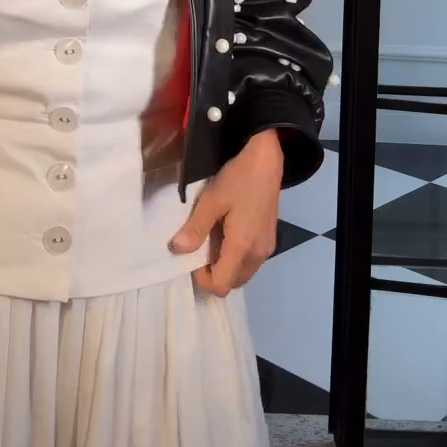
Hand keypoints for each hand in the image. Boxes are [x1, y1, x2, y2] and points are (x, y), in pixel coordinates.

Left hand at [170, 129, 283, 295]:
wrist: (267, 160)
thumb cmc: (238, 179)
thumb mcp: (211, 200)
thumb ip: (195, 228)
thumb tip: (176, 250)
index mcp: (242, 248)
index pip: (221, 286)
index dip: (202, 279)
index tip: (191, 259)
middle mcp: (257, 255)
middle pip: (233, 283)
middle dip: (214, 274)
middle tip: (200, 249)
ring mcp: (266, 248)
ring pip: (243, 273)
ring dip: (226, 265)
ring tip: (212, 239)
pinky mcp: (270, 239)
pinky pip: (251, 261)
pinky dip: (237, 256)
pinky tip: (228, 232)